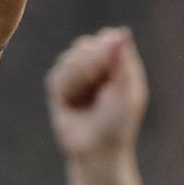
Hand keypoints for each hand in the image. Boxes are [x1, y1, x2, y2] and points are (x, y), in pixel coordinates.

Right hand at [45, 26, 149, 163]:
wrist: (97, 152)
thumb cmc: (118, 124)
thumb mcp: (126, 91)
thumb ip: (123, 61)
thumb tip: (121, 32)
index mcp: (117, 66)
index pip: (107, 39)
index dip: (103, 48)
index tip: (107, 66)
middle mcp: (97, 68)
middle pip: (85, 46)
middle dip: (89, 65)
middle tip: (99, 88)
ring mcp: (77, 77)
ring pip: (68, 59)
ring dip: (78, 80)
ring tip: (85, 101)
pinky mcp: (59, 90)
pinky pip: (57, 76)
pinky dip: (66, 89)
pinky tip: (70, 103)